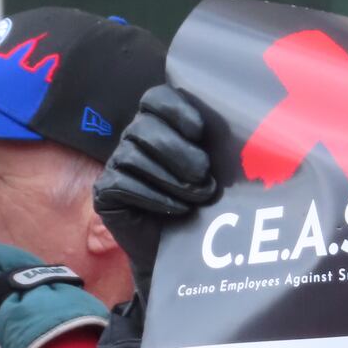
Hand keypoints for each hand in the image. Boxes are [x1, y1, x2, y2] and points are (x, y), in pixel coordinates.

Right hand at [92, 85, 216, 295]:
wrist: (182, 250)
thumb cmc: (202, 202)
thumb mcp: (215, 169)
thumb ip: (218, 145)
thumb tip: (242, 130)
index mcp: (159, 123)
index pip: (157, 97)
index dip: (176, 108)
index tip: (199, 130)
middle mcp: (133, 138)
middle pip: (145, 127)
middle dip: (179, 152)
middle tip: (205, 177)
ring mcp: (116, 163)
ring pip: (134, 156)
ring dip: (172, 180)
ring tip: (198, 197)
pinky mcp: (105, 191)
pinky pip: (123, 184)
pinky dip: (154, 197)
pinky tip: (178, 209)